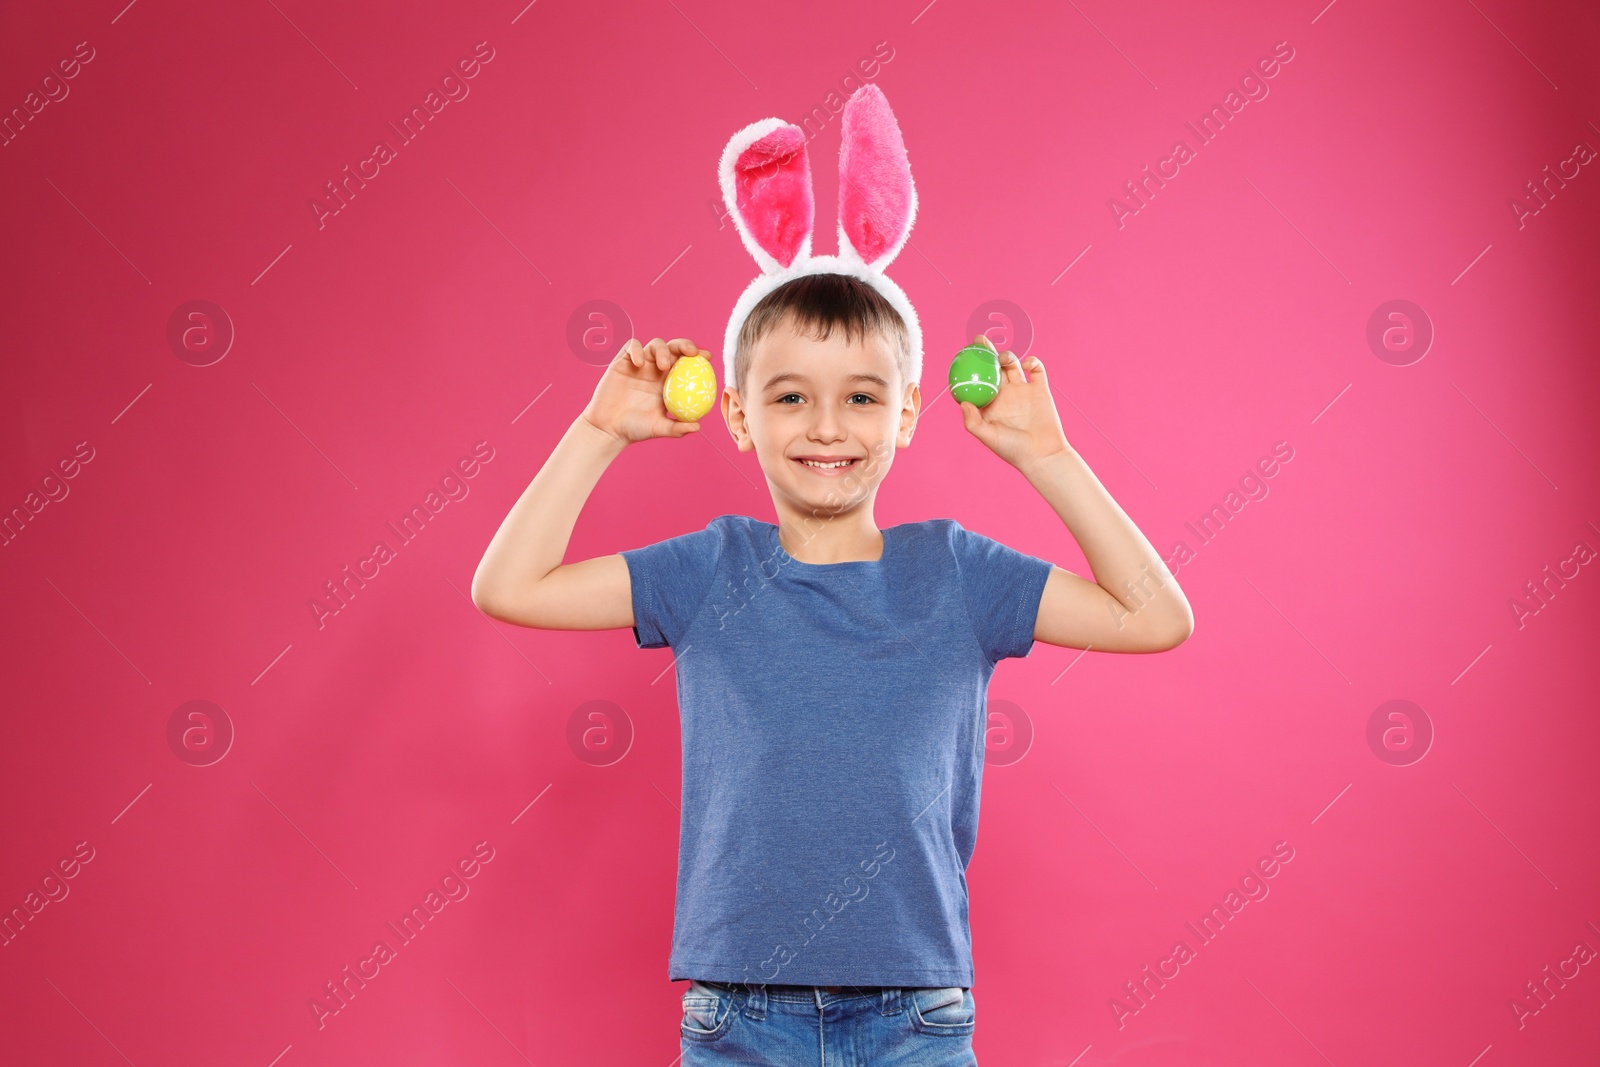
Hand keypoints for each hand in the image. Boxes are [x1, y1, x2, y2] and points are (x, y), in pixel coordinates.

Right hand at [581, 336, 706, 444]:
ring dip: (663, 350)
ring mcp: (640, 364)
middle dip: (685, 345)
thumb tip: (697, 426)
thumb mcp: (658, 428)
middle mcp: (656, 370)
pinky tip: (639, 364)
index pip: (687, 363)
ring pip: (655, 344)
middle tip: (692, 353)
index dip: (698, 357)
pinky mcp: (622, 361)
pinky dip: (637, 350)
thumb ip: (677, 428)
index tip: (708, 357)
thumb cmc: (634, 429)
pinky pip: (631, 347)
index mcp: (669, 382)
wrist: (608, 427)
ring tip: (664, 365)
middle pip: (674, 348)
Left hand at [957, 336, 1072, 471]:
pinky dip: (1032, 361)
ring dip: (1007, 356)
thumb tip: (962, 402)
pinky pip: (1036, 369)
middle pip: (992, 367)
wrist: (1044, 455)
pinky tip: (1027, 365)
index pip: (976, 380)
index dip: (968, 367)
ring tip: (1003, 359)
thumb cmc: (1014, 450)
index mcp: (989, 404)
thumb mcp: (989, 437)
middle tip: (979, 340)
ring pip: (1012, 364)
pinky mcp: (1040, 389)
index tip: (962, 355)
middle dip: (985, 351)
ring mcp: (1022, 390)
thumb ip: (973, 422)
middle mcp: (1004, 394)